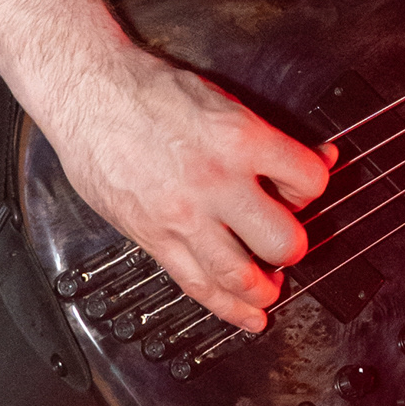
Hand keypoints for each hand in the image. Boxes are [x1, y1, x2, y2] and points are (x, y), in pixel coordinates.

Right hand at [50, 47, 334, 332]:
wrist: (88, 92)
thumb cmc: (148, 89)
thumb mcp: (220, 99)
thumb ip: (267, 136)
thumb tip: (316, 155)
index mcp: (240, 138)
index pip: (309, 181)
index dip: (312, 189)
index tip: (301, 192)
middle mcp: (217, 181)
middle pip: (283, 240)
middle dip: (293, 247)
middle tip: (287, 244)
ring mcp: (185, 215)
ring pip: (242, 275)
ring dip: (264, 289)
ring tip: (271, 289)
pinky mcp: (154, 237)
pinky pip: (197, 284)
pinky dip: (227, 308)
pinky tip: (246, 316)